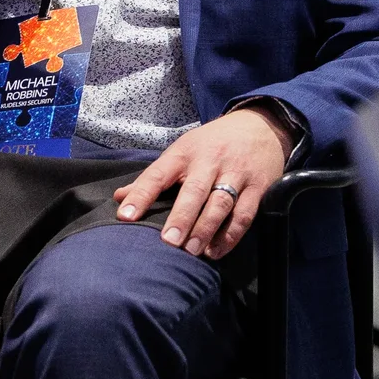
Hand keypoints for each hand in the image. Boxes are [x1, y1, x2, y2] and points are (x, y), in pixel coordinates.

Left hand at [110, 108, 292, 260]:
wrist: (260, 126)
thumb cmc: (211, 144)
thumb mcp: (182, 151)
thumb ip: (153, 177)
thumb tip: (119, 197)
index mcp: (184, 153)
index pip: (158, 174)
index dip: (140, 195)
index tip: (125, 216)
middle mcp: (209, 161)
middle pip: (194, 191)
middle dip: (181, 217)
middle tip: (169, 242)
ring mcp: (236, 173)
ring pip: (221, 203)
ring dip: (206, 229)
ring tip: (192, 251)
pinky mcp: (257, 187)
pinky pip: (244, 214)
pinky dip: (231, 235)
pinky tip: (216, 250)